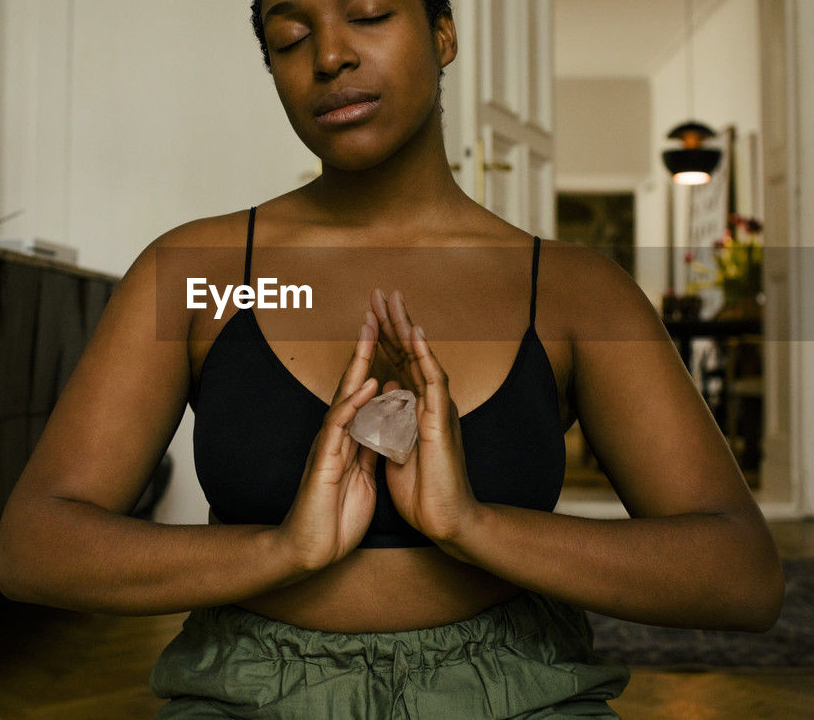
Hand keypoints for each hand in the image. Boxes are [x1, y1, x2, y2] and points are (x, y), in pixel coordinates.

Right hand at [274, 313, 381, 573]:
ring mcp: (330, 445)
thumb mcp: (364, 477)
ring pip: (344, 395)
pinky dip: (355, 404)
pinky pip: (340, 427)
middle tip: (373, 314)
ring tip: (369, 332)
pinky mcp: (326, 462)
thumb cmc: (335, 517)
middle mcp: (338, 435)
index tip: (388, 333)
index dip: (375, 362)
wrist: (313, 549)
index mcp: (350, 438)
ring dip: (358, 363)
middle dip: (364, 348)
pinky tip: (368, 385)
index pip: (365, 392)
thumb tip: (386, 426)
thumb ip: (372, 448)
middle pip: (353, 382)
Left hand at [370, 289, 480, 547]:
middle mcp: (428, 403)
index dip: (383, 337)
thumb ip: (392, 418)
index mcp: (415, 408)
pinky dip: (424, 357)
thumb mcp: (396, 447)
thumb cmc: (423, 490)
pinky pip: (433, 383)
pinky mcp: (441, 423)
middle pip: (409, 353)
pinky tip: (416, 335)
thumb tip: (385, 393)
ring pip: (422, 359)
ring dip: (407, 328)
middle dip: (394, 322)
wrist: (444, 520)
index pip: (398, 364)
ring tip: (394, 301)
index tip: (369, 313)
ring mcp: (437, 410)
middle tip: (380, 292)